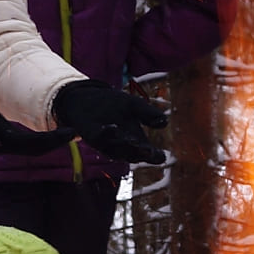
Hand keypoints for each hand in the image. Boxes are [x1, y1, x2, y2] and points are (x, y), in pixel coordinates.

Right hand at [0, 89, 76, 154]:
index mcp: (0, 140)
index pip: (32, 143)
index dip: (52, 139)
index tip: (70, 132)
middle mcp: (6, 145)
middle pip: (37, 149)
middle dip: (57, 141)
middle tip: (76, 132)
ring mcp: (8, 144)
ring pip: (35, 148)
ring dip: (53, 142)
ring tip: (71, 133)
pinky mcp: (9, 140)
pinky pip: (31, 144)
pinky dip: (45, 139)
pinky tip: (56, 133)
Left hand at [53, 81, 167, 164]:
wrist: (88, 97)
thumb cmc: (114, 104)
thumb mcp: (134, 106)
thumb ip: (148, 113)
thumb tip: (165, 121)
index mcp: (137, 142)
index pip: (149, 154)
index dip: (155, 156)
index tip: (161, 156)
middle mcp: (122, 147)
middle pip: (133, 154)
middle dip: (140, 152)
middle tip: (148, 151)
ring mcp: (106, 143)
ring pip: (117, 149)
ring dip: (124, 145)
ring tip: (133, 140)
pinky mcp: (92, 136)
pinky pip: (100, 138)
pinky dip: (106, 134)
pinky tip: (113, 128)